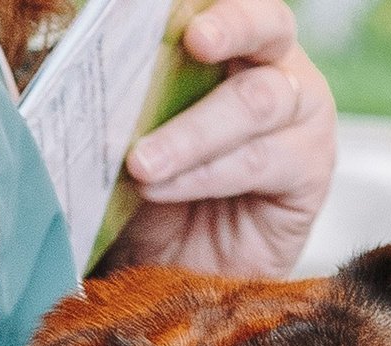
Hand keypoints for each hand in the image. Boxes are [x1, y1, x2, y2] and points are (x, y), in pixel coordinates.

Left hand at [98, 0, 337, 278]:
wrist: (176, 273)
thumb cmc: (153, 195)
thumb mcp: (129, 137)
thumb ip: (125, 96)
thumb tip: (79, 62)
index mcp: (231, 43)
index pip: (228, 0)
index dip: (215, 0)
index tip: (184, 11)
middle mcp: (275, 68)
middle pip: (267, 26)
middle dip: (226, 29)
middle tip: (192, 43)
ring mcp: (300, 117)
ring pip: (257, 101)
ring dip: (192, 132)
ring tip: (141, 163)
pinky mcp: (311, 169)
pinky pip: (260, 161)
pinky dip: (207, 174)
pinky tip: (163, 188)